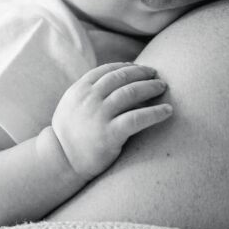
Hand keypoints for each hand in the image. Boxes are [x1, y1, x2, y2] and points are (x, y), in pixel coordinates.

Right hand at [51, 63, 171, 179]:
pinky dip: (155, 113)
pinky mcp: (110, 134)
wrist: (61, 161)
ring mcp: (99, 116)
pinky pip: (138, 119)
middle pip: (122, 77)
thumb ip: (87, 92)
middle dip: (141, 73)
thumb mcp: (71, 105)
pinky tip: (168, 111)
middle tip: (156, 74)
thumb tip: (111, 79)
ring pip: (131, 93)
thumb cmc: (69, 134)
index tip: (139, 68)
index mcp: (79, 90)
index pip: (107, 70)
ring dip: (151, 87)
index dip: (126, 67)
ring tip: (162, 87)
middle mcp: (89, 99)